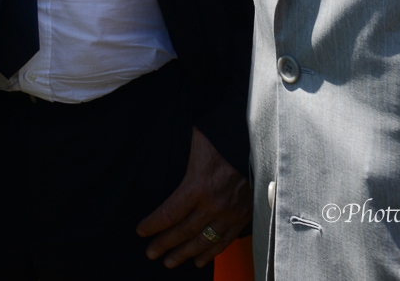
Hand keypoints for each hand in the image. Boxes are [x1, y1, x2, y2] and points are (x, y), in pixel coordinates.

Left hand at [136, 128, 251, 268]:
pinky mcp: (243, 215)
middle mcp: (214, 204)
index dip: (153, 225)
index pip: (169, 214)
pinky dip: (212, 252)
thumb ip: (179, 150)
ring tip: (170, 262)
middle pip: (184, 232)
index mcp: (198, 186)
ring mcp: (230, 212)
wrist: (257, 141)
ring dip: (185, 254)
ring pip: (204, 241)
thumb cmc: (223, 137)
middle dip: (165, 244)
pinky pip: (225, 240)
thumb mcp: (196, 140)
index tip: (141, 231)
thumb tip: (161, 148)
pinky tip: (200, 260)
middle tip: (151, 253)